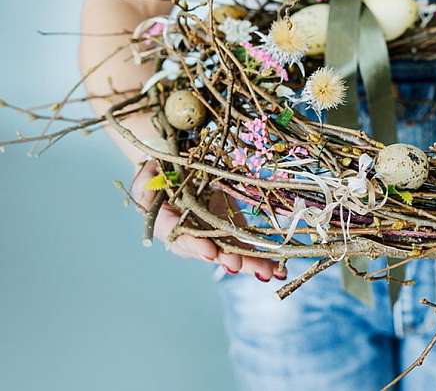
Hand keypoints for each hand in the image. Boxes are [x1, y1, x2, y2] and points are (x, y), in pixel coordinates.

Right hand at [131, 161, 286, 281]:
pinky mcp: (229, 231)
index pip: (181, 236)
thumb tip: (150, 172)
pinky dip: (262, 258)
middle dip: (227, 259)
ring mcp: (212, 236)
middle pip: (211, 251)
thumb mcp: (147, 177)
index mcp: (167, 224)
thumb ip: (146, 181)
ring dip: (250, 263)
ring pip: (232, 252)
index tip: (210, 253)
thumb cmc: (158, 177)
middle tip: (239, 265)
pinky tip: (278, 270)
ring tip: (269, 272)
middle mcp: (191, 237)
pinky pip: (245, 247)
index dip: (195, 245)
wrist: (176, 176)